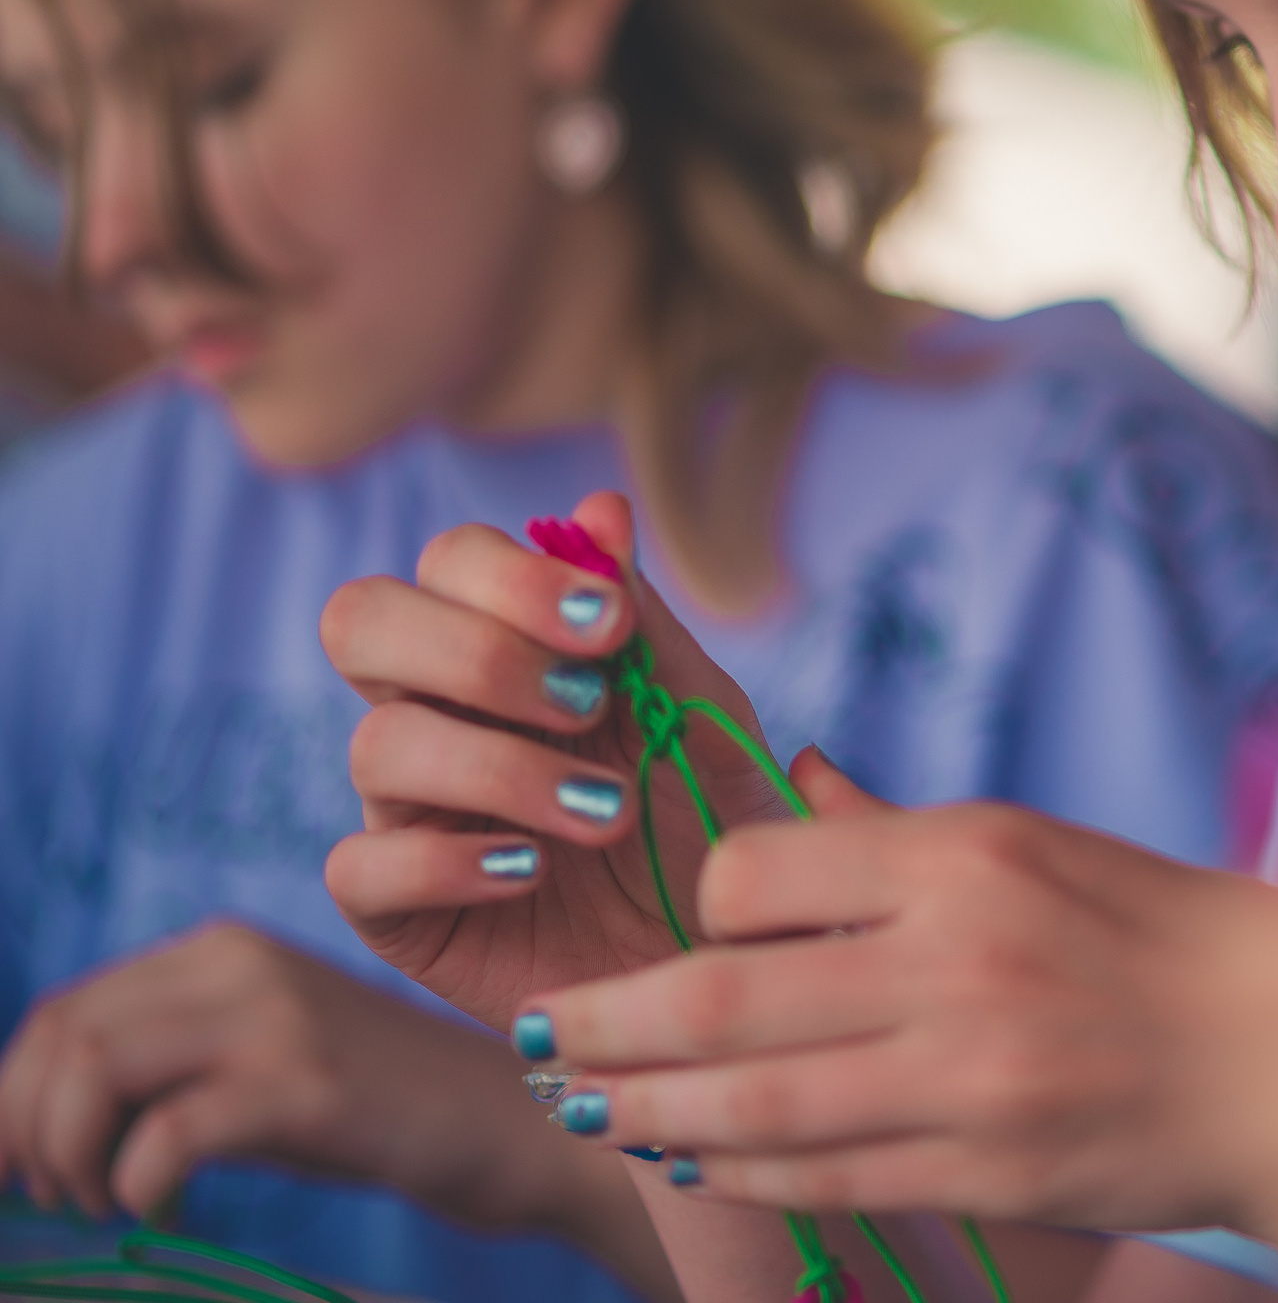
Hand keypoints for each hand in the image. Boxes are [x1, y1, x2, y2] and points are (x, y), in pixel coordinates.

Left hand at [0, 924, 605, 1232]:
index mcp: (224, 950)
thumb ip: (172, 1065)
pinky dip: (136, 1186)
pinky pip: (166, 1135)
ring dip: (67, 1158)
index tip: (20, 1171)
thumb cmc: (385, 1110)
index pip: (64, 1012)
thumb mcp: (269, 1061)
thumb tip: (36, 1127)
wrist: (519, 1121)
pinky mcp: (310, 1086)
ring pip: (93, 1073)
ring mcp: (279, 1020)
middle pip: (63, 1038)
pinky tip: (164, 1209)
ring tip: (103, 1204)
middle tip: (59, 1199)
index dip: (16, 1098)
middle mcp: (242, 965)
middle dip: (25, 1132)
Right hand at [322, 492, 789, 1031]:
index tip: (611, 624)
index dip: (511, 575)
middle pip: (362, 620)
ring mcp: (409, 812)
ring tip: (606, 816)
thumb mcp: (702, 721)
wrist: (722, 964)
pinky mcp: (397, 913)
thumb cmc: (711, 827)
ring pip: (375, 745)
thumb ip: (647, 626)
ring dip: (500, 768)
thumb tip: (598, 510)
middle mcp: (441, 715)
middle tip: (585, 700)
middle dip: (473, 647)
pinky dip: (446, 862)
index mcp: (507, 648)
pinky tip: (531, 871)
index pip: (447, 562)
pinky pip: (358, 869)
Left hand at [512, 750, 1277, 1231]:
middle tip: (537, 1034)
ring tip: (585, 1107)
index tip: (667, 928)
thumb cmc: (1161, 933)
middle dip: (605, 1025)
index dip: (692, 906)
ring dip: (645, 1111)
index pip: (756, 871)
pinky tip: (693, 1156)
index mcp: (965, 858)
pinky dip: (740, 1170)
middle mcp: (956, 963)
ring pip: (750, 1108)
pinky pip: (822, 1178)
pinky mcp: (986, 1172)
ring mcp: (969, 1079)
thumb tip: (790, 785)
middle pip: (720, 1001)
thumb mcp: (1036, 848)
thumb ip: (895, 836)